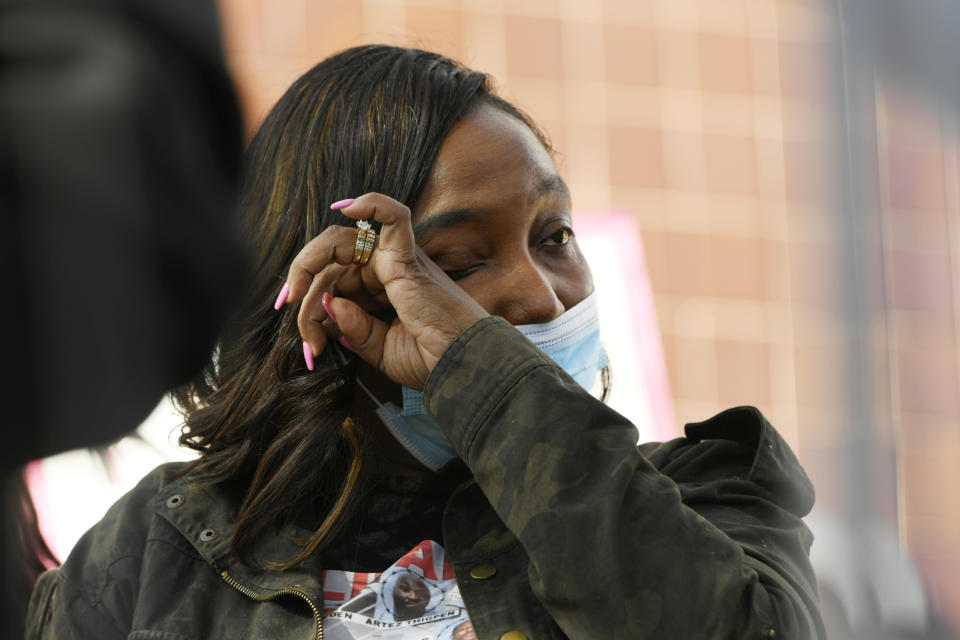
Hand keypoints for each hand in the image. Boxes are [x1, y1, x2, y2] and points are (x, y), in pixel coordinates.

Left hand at [281, 193, 488, 389]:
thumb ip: (352, 328)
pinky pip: (393, 217)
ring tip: (298, 301)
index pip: (333, 282)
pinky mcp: (407, 258)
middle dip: (305, 292)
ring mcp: (397, 261)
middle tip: (301, 330)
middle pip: (330, 264)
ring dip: (309, 267)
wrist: (461, 370)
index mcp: (381, 291)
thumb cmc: (432, 361)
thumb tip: (328, 304)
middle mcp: (387, 271)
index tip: (309, 347)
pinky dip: (373, 204)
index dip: (311, 308)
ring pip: (340, 244)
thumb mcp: (379, 351)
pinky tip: (348, 207)